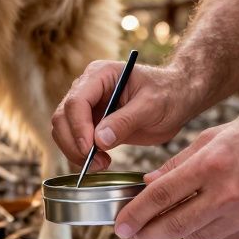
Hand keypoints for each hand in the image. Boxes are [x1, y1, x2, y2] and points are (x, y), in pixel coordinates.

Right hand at [51, 61, 199, 171]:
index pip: (76, 101)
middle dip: (74, 143)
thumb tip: (98, 140)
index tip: (90, 149)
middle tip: (98, 163)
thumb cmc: (168, 94)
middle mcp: (87, 88)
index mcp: (99, 74)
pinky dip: (81, 155)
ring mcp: (86, 106)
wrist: (176, 98)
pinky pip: (74, 140)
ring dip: (76, 152)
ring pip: (63, 131)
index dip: (78, 127)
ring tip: (102, 164)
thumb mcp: (152, 105)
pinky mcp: (90, 123)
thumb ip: (125, 121)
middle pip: (63, 117)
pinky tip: (102, 161)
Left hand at [113, 109, 238, 238]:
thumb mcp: (215, 137)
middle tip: (133, 235)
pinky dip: (207, 231)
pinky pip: (222, 238)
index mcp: (212, 164)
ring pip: (197, 236)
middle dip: (148, 233)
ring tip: (168, 222)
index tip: (121, 224)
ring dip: (178, 232)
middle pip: (175, 225)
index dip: (136, 213)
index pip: (161, 196)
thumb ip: (179, 163)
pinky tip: (204, 219)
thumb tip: (148, 183)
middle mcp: (228, 193)